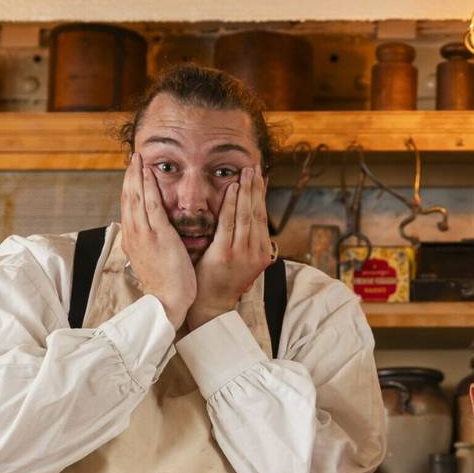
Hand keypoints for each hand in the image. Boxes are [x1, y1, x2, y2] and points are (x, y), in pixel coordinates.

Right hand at [119, 152, 196, 327]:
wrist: (167, 301)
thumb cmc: (166, 284)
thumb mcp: (153, 260)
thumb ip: (151, 244)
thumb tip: (151, 236)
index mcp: (132, 240)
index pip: (128, 208)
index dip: (130, 188)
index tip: (132, 173)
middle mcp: (133, 234)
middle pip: (128, 198)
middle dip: (130, 176)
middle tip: (133, 157)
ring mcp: (143, 234)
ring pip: (136, 197)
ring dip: (137, 175)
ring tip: (138, 158)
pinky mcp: (157, 235)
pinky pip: (151, 205)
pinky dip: (148, 186)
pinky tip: (148, 173)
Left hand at [186, 167, 274, 330]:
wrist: (211, 305)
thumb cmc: (221, 281)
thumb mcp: (241, 260)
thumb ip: (245, 240)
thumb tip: (246, 217)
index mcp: (261, 252)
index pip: (262, 217)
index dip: (261, 195)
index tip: (260, 177)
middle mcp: (256, 251)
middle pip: (257, 213)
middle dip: (256, 188)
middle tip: (254, 167)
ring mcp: (242, 253)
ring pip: (246, 215)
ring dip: (246, 191)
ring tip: (246, 172)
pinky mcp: (225, 254)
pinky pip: (229, 224)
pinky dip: (231, 204)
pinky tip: (232, 189)